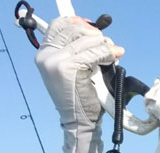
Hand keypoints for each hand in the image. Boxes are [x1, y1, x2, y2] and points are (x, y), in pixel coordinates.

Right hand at [35, 16, 123, 152]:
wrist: (79, 122)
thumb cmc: (81, 98)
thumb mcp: (77, 70)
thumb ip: (79, 52)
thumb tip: (97, 32)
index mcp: (45, 54)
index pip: (60, 26)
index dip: (79, 23)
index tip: (95, 30)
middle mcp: (46, 55)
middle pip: (74, 29)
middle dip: (96, 34)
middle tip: (108, 45)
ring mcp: (56, 61)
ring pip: (87, 40)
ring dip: (105, 44)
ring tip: (113, 54)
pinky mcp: (68, 67)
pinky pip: (94, 52)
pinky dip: (108, 53)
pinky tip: (114, 58)